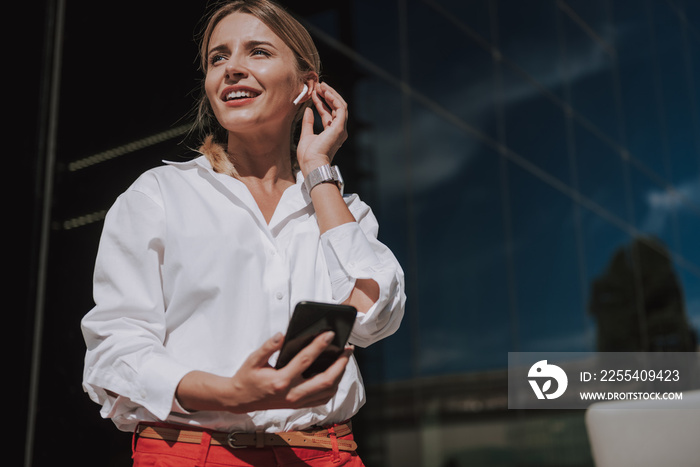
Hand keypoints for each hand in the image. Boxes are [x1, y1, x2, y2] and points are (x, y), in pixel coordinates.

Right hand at [175, 331, 352, 413]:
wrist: (240, 400)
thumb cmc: (247, 377)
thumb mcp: (253, 359)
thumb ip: (268, 346)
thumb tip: (282, 335)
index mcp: (280, 380)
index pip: (305, 360)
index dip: (319, 345)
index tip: (330, 334)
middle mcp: (292, 393)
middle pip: (325, 380)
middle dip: (340, 364)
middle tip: (348, 349)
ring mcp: (297, 402)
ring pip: (327, 391)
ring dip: (339, 375)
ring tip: (344, 360)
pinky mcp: (298, 406)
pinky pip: (322, 399)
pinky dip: (332, 387)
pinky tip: (335, 375)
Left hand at [297, 82, 347, 175]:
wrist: (312, 164)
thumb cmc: (308, 155)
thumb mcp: (306, 135)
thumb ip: (308, 123)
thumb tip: (308, 110)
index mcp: (331, 133)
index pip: (328, 113)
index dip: (321, 102)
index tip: (314, 93)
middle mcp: (338, 130)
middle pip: (336, 108)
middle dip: (328, 95)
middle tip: (320, 85)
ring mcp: (340, 129)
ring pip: (340, 105)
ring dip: (331, 94)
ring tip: (322, 86)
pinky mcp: (339, 127)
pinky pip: (341, 108)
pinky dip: (334, 99)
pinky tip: (326, 92)